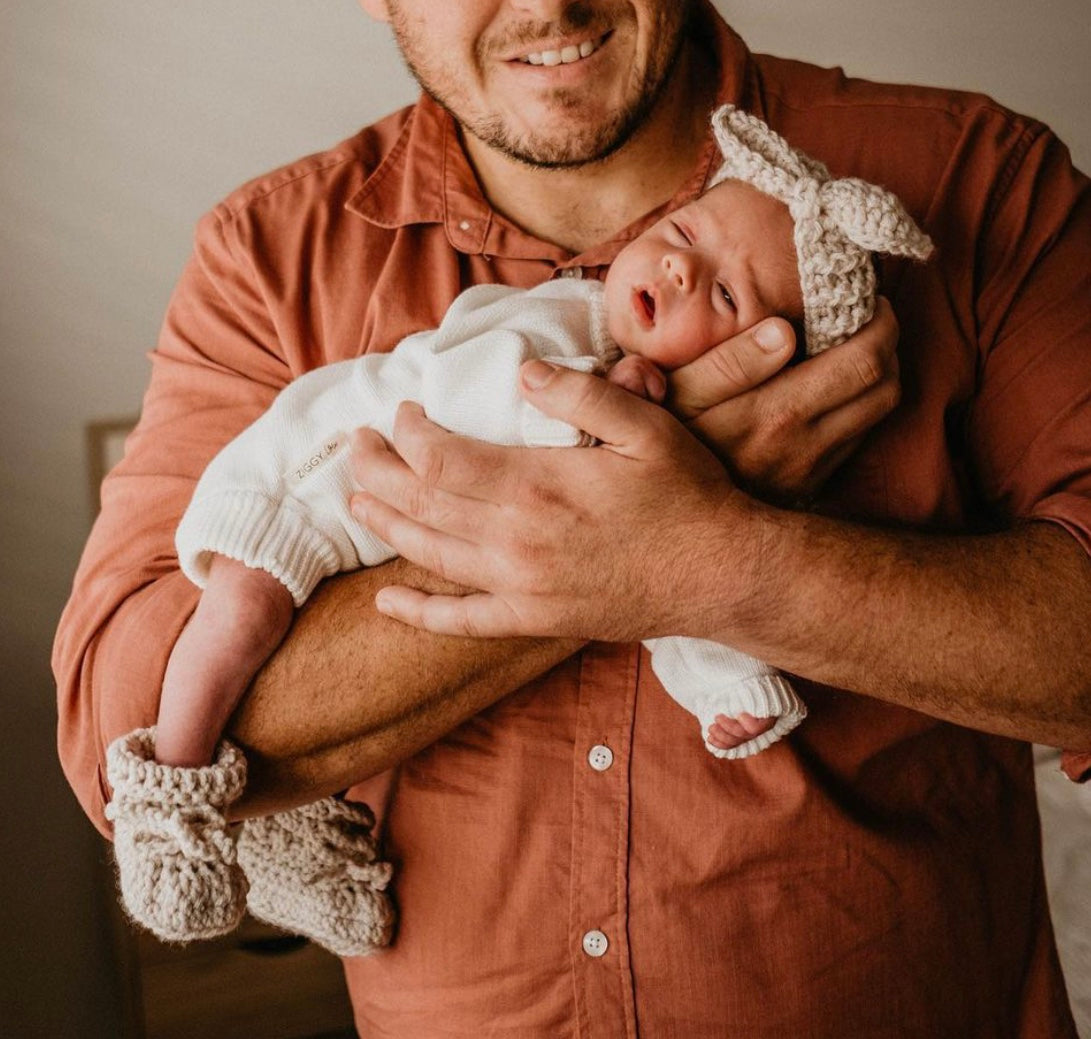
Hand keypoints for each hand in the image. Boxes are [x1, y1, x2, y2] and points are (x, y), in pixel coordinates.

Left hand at [348, 362, 752, 638]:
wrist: (720, 574)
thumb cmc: (687, 496)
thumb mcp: (647, 427)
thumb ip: (582, 395)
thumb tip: (522, 372)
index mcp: (537, 486)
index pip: (440, 459)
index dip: (408, 434)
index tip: (402, 413)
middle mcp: (515, 539)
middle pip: (421, 503)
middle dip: (379, 471)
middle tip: (356, 447)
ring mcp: (521, 585)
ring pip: (430, 554)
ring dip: (386, 525)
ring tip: (357, 501)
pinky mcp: (533, 618)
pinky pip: (462, 622)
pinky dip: (419, 614)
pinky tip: (386, 602)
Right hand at [668, 299, 900, 502]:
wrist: (664, 508)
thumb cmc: (664, 435)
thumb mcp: (678, 392)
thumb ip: (729, 362)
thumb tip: (783, 330)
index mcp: (778, 413)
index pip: (865, 362)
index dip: (882, 323)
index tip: (870, 300)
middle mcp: (806, 446)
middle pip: (886, 387)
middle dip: (888, 345)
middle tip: (868, 318)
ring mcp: (810, 471)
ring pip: (878, 415)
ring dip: (877, 376)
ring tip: (852, 348)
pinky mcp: (807, 487)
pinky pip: (855, 440)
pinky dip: (858, 408)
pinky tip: (830, 390)